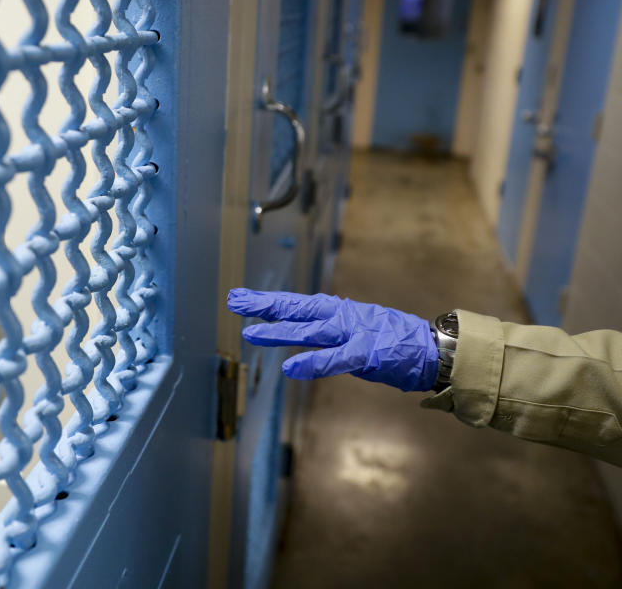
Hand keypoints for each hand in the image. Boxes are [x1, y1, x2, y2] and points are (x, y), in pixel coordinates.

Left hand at [226, 289, 438, 391]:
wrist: (431, 349)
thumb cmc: (391, 341)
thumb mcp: (354, 328)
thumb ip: (327, 330)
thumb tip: (302, 328)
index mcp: (336, 312)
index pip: (295, 304)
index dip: (267, 301)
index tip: (240, 298)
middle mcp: (340, 317)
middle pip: (296, 309)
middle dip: (264, 305)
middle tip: (234, 301)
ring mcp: (353, 333)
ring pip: (309, 330)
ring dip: (279, 331)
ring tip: (251, 333)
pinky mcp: (366, 353)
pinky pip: (335, 359)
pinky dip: (313, 363)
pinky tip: (290, 367)